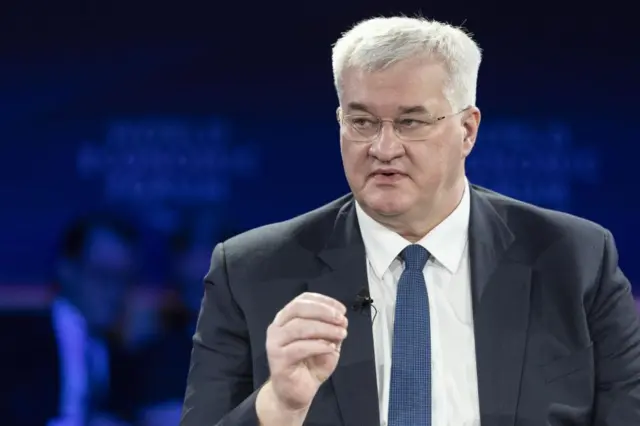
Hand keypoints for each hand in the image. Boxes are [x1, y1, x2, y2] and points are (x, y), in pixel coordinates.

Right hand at [265, 292, 347, 411]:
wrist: (295, 393)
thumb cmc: (309, 365)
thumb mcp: (326, 343)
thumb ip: (331, 330)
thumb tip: (341, 320)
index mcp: (287, 318)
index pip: (303, 300)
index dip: (323, 301)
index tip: (341, 309)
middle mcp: (277, 327)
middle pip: (298, 308)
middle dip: (323, 311)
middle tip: (341, 320)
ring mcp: (274, 343)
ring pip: (299, 327)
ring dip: (324, 329)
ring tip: (341, 334)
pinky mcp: (277, 359)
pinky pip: (299, 348)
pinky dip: (318, 346)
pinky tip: (331, 349)